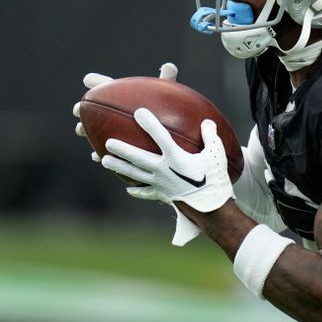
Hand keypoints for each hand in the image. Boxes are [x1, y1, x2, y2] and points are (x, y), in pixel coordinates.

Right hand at [73, 62, 177, 160]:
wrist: (171, 140)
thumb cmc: (170, 115)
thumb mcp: (169, 98)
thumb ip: (167, 82)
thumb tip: (169, 66)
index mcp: (125, 98)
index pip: (108, 86)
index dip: (98, 82)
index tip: (88, 79)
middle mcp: (115, 115)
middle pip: (94, 110)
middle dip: (83, 108)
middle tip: (78, 109)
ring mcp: (115, 133)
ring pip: (94, 131)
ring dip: (85, 130)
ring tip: (80, 130)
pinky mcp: (118, 152)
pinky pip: (105, 153)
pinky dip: (100, 154)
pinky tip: (96, 156)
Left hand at [102, 108, 233, 213]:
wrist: (212, 209)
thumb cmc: (215, 180)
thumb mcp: (217, 155)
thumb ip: (210, 136)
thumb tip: (207, 121)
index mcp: (176, 158)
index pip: (160, 137)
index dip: (150, 124)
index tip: (139, 112)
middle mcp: (163, 170)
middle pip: (138, 158)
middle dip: (122, 149)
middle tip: (108, 142)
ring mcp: (160, 184)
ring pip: (135, 174)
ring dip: (119, 167)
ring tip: (104, 161)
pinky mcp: (162, 195)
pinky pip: (146, 192)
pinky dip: (137, 190)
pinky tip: (128, 188)